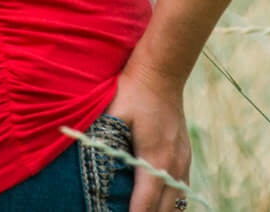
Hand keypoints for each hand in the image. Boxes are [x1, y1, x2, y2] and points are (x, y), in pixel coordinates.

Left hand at [105, 67, 191, 211]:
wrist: (161, 72)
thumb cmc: (133, 91)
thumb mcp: (113, 114)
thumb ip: (103, 140)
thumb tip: (84, 157)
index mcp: (156, 157)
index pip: (146, 203)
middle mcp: (174, 163)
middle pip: (165, 209)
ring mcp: (184, 160)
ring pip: (179, 202)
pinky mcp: (186, 155)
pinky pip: (183, 189)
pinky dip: (171, 202)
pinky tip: (158, 206)